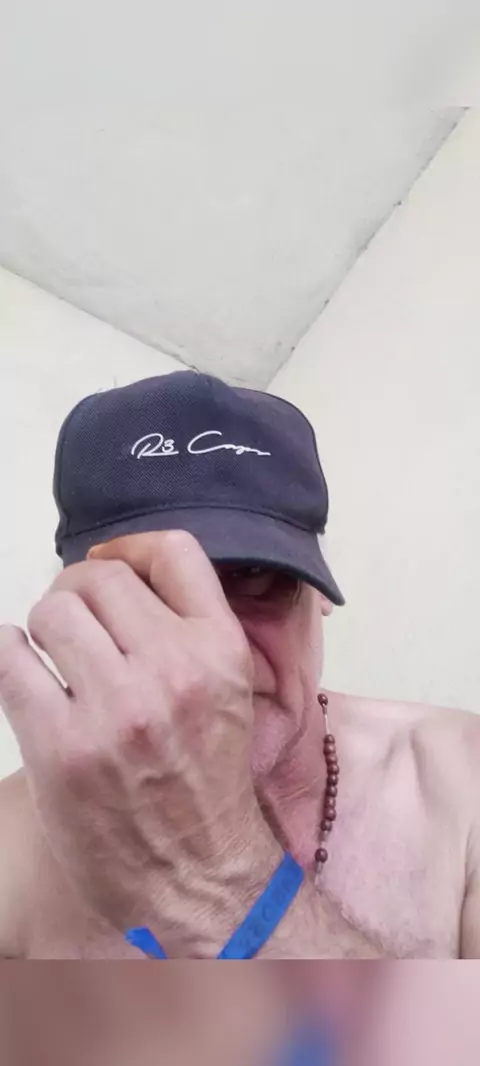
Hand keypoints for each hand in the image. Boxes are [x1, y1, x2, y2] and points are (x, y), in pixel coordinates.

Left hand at [0, 532, 280, 955]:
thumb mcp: (228, 690)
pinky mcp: (63, 750)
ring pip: (52, 611)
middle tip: (77, 621)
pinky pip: (10, 662)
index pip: (174, 551)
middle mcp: (173, 671)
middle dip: (78, 591)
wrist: (199, 874)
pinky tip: (20, 661)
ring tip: (54, 652)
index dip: (131, 548)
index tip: (112, 565)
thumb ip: (188, 629)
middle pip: (99, 576)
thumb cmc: (208, 780)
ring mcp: (116, 711)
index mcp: (220, 651)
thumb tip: (116, 575)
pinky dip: (8, 652)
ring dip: (44, 624)